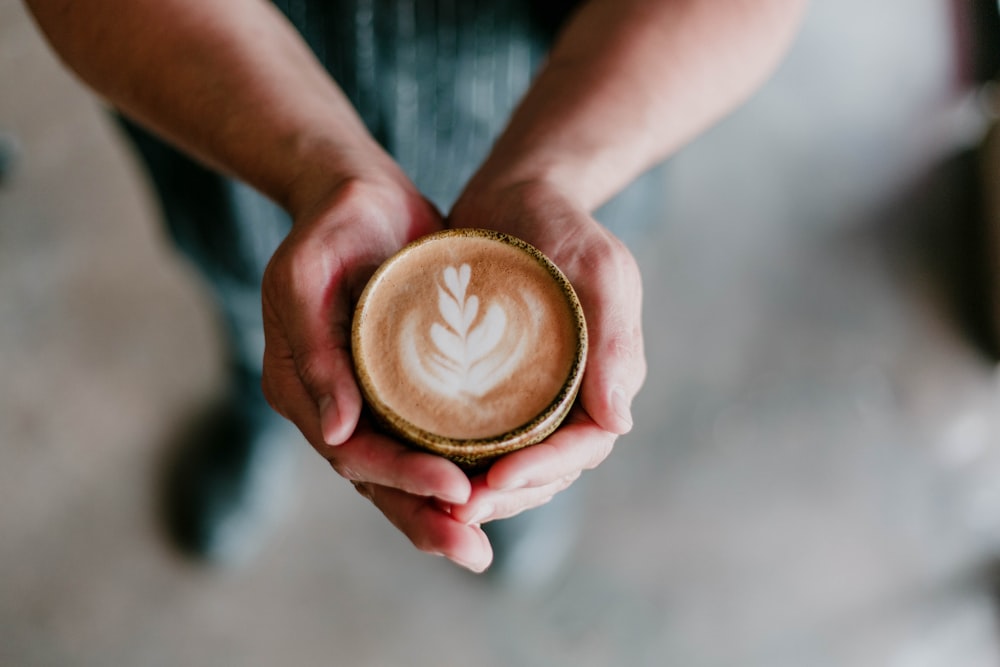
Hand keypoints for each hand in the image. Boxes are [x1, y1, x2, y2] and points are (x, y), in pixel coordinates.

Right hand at [261, 172, 492, 571]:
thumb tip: (334, 431)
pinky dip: (454, 470)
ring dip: (440, 511)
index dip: (401, 478)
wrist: (361, 195)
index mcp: (301, 389)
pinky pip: (426, 441)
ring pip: (402, 471)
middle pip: (378, 479)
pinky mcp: (402, 388)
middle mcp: (334, 406)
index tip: (453, 491)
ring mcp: (368, 401)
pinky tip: (492, 490)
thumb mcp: (307, 272)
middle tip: (474, 551)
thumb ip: (312, 348)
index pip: (352, 453)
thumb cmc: (331, 224)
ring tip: (482, 544)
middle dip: (424, 519)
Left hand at [446, 180, 646, 527]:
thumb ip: (616, 337)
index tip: (497, 480)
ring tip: (435, 505)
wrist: (518, 192)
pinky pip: (479, 436)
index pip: (582, 446)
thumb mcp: (599, 268)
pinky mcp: (492, 385)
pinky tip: (420, 467)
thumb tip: (619, 422)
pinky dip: (456, 459)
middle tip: (455, 510)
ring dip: (478, 491)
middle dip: (506, 496)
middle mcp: (572, 396)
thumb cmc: (564, 224)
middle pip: (546, 469)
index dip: (543, 471)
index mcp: (606, 379)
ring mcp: (531, 394)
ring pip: (512, 462)